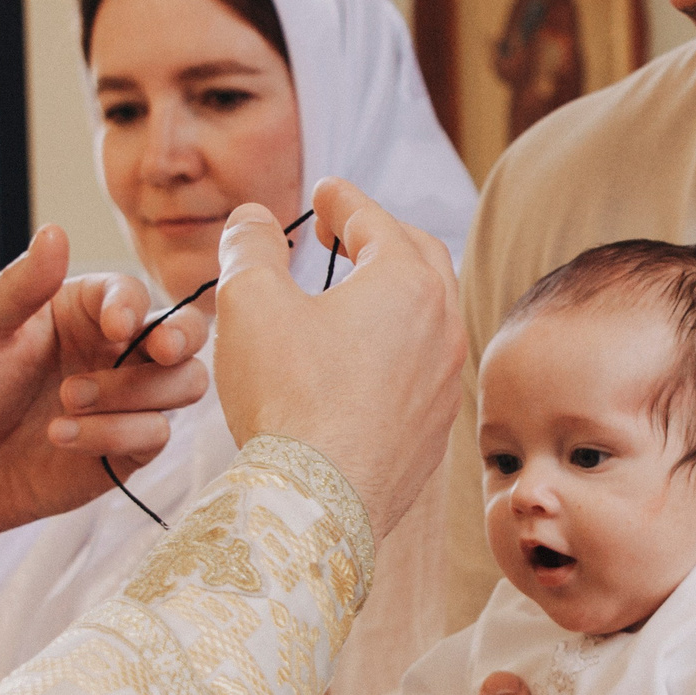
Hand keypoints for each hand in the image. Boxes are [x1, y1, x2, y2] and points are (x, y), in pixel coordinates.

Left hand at [0, 224, 207, 532]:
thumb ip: (20, 284)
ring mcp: (126, 401)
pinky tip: (61, 435)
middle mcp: (116, 351)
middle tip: (160, 351)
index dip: (132, 306)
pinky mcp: (126, 448)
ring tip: (67, 401)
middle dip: (182, 337)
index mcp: (84, 309)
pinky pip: (154, 435)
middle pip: (187, 332)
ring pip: (184, 384)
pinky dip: (113, 434)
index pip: (133, 293)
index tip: (114, 325)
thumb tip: (55, 231)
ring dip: (137, 392)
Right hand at [212, 177, 462, 536]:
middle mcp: (442, 326)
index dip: (342, 199)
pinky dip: (400, 346)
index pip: (373, 219)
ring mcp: (446, 382)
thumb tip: (253, 218)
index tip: (323, 192)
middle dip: (380, 235)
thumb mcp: (249, 302)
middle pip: (419, 258)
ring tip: (356, 293)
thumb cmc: (285, 397)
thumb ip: (251, 246)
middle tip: (342, 233)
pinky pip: (426, 368)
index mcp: (406, 281)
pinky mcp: (437, 429)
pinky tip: (367, 361)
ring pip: (430, 315)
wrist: (317, 503)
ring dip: (396, 292)